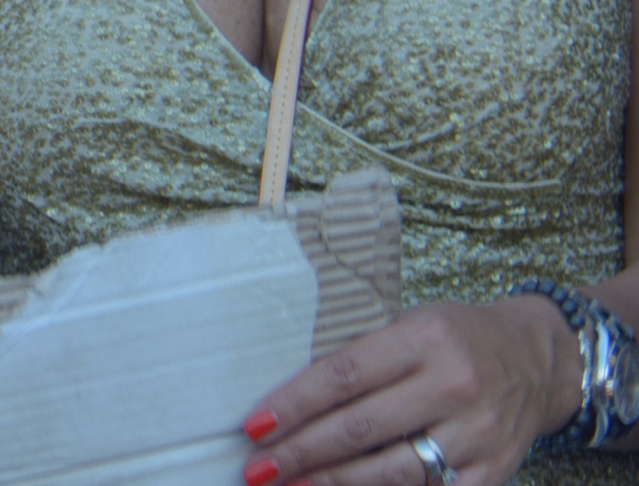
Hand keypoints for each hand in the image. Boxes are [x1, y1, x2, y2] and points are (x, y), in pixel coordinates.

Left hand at [242, 296, 580, 485]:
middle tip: (258, 468)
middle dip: (302, 452)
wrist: (540, 360)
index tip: (255, 426)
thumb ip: (361, 357)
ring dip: (333, 482)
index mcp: (424, 339)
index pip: (343, 376)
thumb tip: (291, 399)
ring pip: (393, 470)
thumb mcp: (410, 324)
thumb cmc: (457, 338)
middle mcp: (453, 386)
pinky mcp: (494, 469)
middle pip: (361, 428)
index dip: (294, 403)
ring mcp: (477, 433)